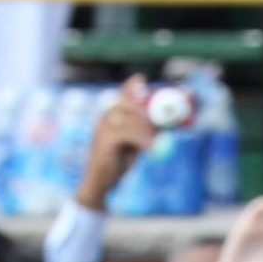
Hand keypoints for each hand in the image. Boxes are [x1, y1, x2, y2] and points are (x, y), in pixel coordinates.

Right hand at [77, 76, 154, 208]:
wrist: (100, 183)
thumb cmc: (117, 163)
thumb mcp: (133, 144)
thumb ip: (143, 131)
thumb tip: (162, 123)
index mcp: (110, 117)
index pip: (120, 95)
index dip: (131, 86)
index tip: (141, 78)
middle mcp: (105, 118)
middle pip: (128, 104)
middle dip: (146, 110)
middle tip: (160, 121)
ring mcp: (104, 127)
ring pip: (132, 119)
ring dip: (147, 130)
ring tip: (152, 144)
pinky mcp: (106, 139)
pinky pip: (130, 133)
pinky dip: (143, 140)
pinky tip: (148, 149)